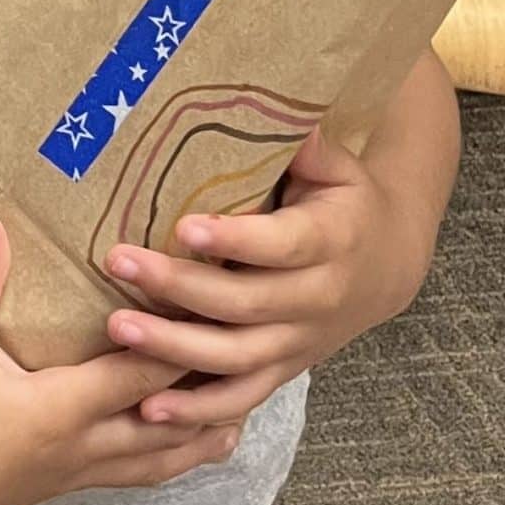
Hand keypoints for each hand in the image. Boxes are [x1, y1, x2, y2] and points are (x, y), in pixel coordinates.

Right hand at [0, 214, 243, 504]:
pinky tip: (183, 444)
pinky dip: (171, 456)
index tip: (217, 302)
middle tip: (256, 350)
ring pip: (164, 460)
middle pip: (172, 421)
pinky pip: (137, 474)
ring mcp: (78, 474)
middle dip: (213, 388)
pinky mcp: (65, 485)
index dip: (183, 340)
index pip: (144, 375)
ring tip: (242, 404)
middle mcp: (85, 448)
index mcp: (62, 411)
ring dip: (204, 432)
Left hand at [101, 126, 432, 425]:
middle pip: (247, 303)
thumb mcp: (335, 167)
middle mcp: (318, 300)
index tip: (185, 227)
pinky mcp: (281, 369)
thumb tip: (264, 93)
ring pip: (236, 357)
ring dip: (175, 350)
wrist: (387, 266)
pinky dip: (198, 411)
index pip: (283, 244)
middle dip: (181, 287)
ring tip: (117, 329)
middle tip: (119, 262)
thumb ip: (301, 142)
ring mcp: (298, 343)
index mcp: (332, 242)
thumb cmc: (343, 203)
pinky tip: (149, 410)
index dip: (237, 240)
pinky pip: (240, 399)